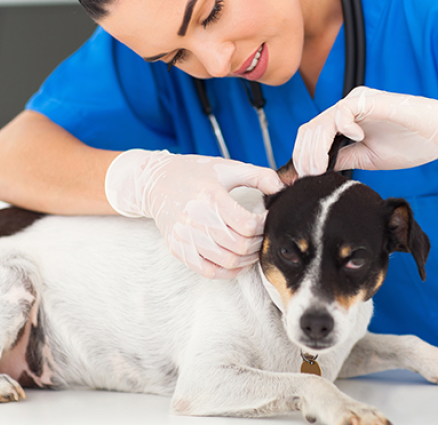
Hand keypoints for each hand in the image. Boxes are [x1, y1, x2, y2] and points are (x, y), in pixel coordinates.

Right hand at [105, 150, 281, 278]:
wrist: (155, 181)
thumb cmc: (195, 173)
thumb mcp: (227, 167)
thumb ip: (258, 175)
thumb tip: (282, 187)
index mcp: (211, 196)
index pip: (248, 224)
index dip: (264, 225)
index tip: (267, 219)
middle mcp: (196, 218)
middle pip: (240, 245)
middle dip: (258, 243)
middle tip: (263, 235)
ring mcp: (185, 236)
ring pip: (227, 261)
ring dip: (247, 258)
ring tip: (253, 247)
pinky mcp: (178, 249)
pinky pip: (208, 271)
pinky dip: (228, 271)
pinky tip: (237, 261)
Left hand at [293, 86, 437, 174]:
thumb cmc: (408, 144)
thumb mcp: (366, 158)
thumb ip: (341, 159)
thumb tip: (315, 170)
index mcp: (342, 122)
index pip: (310, 137)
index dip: (301, 157)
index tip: (299, 180)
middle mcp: (345, 110)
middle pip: (310, 130)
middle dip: (304, 156)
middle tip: (308, 178)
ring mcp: (356, 102)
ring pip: (321, 122)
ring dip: (316, 148)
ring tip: (321, 168)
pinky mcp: (370, 100)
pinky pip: (344, 111)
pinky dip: (343, 126)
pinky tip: (356, 139)